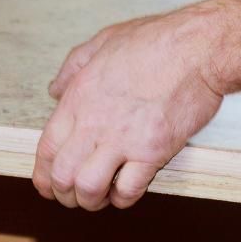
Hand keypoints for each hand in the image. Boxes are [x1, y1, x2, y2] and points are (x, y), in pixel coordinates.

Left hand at [32, 8, 227, 210]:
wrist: (197, 48)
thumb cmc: (156, 40)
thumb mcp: (103, 41)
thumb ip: (73, 67)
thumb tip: (55, 90)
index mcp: (79, 97)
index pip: (47, 149)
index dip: (42, 175)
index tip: (47, 185)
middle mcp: (95, 122)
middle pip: (62, 176)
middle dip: (64, 194)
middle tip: (73, 196)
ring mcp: (124, 139)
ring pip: (89, 188)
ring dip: (90, 201)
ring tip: (99, 198)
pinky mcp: (153, 151)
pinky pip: (128, 190)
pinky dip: (122, 198)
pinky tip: (125, 190)